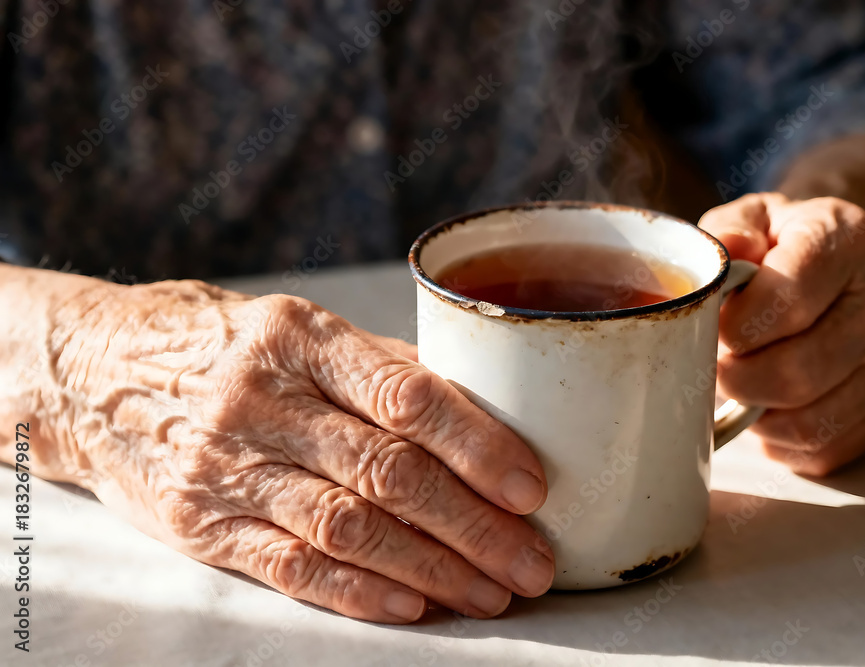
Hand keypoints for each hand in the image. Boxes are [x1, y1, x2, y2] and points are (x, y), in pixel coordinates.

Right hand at [51, 280, 553, 622]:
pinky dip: (359, 592)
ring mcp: (226, 465)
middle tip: (531, 561)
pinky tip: (411, 606)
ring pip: (347, 528)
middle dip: (472, 526)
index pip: (405, 396)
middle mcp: (261, 399)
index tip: (531, 488)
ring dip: (430, 569)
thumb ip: (385, 369)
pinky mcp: (202, 522)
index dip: (478, 446)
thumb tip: (482, 413)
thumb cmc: (225, 346)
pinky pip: (290, 566)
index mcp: (300, 336)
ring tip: (489, 592)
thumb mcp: (300, 329)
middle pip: (387, 472)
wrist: (97, 375)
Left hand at [700, 193, 864, 475]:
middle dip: (736, 379)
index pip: (788, 300)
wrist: (831, 267)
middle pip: (797, 371)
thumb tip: (727, 252)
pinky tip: (766, 406)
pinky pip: (822, 447)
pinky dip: (778, 439)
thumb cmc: (777, 247)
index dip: (735, 327)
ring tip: (736, 385)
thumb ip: (728, 231)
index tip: (711, 328)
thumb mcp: (747, 220)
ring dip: (754, 414)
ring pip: (808, 420)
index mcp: (849, 240)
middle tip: (712, 367)